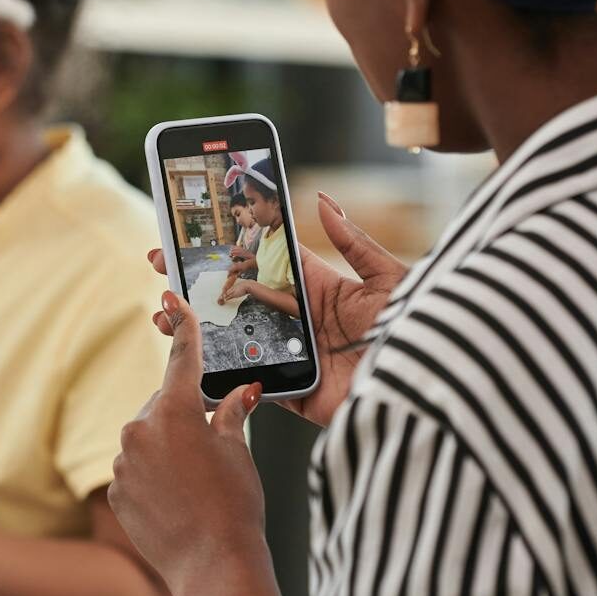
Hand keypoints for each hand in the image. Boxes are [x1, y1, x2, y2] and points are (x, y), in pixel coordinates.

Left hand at [109, 291, 266, 595]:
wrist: (213, 566)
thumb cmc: (235, 505)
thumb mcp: (239, 452)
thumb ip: (231, 415)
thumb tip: (242, 391)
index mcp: (175, 409)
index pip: (181, 359)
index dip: (183, 329)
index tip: (174, 302)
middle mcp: (140, 428)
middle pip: (161, 406)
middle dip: (181, 417)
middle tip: (209, 449)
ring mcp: (123, 461)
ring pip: (146, 440)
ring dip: (165, 450)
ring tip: (195, 485)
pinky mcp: (115, 490)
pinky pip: (133, 471)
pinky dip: (151, 477)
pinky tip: (175, 501)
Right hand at [148, 192, 405, 426]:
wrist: (435, 390)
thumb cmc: (423, 329)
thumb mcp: (391, 279)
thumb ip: (354, 242)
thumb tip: (323, 198)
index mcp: (325, 290)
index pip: (266, 262)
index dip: (230, 248)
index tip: (196, 235)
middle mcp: (306, 324)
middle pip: (241, 299)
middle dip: (200, 284)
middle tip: (161, 266)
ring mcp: (298, 360)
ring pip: (237, 341)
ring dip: (198, 328)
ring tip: (163, 314)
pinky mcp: (298, 396)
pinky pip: (252, 387)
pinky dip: (220, 378)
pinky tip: (188, 363)